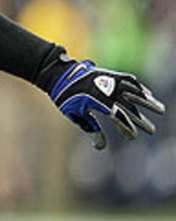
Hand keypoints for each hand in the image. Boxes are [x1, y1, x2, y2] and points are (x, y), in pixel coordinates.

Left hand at [49, 59, 165, 148]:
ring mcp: (110, 80)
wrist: (59, 74)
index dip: (126, 127)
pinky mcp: (111, 74)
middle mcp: (106, 90)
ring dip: (148, 101)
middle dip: (141, 120)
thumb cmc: (65, 98)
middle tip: (152, 131)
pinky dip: (140, 88)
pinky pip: (130, 81)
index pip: (116, 116)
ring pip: (134, 92)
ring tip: (160, 110)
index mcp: (96, 101)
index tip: (133, 136)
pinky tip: (148, 94)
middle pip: (129, 107)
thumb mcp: (75, 115)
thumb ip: (91, 129)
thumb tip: (100, 147)